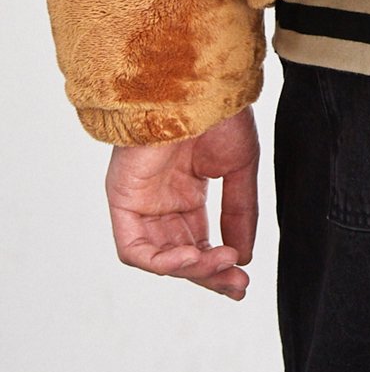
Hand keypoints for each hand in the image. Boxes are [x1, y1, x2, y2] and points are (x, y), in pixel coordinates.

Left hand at [105, 106, 259, 298]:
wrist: (197, 87)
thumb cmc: (218, 114)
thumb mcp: (238, 169)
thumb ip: (239, 213)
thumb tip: (243, 256)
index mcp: (186, 190)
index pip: (199, 241)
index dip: (219, 266)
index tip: (243, 280)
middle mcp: (160, 200)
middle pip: (180, 254)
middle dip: (208, 274)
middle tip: (236, 285)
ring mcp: (140, 201)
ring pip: (158, 256)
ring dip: (189, 269)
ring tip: (219, 262)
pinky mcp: (123, 200)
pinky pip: (134, 248)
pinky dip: (162, 261)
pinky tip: (193, 257)